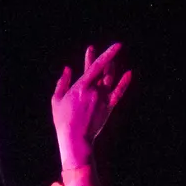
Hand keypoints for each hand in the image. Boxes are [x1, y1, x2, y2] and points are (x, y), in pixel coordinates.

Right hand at [51, 44, 131, 168]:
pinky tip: (129, 74)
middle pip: (103, 70)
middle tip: (112, 48)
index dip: (103, 54)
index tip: (111, 46)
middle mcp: (94, 90)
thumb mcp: (56, 100)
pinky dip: (124, 83)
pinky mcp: (108, 107)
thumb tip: (67, 69)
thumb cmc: (63, 120)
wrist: (75, 139)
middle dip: (106, 58)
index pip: (95, 66)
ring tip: (112, 60)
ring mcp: (103, 99)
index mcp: (81, 87)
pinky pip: (118, 93)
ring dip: (112, 68)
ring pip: (110, 79)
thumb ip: (62, 83)